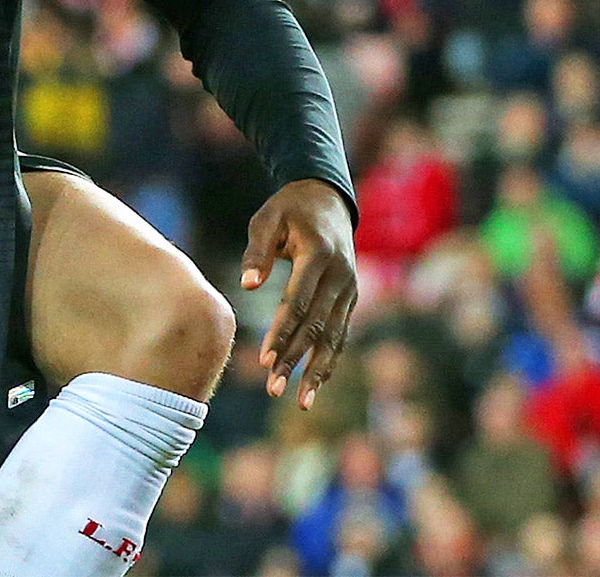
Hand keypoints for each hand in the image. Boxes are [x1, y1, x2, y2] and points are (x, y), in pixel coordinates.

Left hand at [242, 179, 358, 409]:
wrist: (328, 198)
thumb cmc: (288, 209)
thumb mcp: (267, 220)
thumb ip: (257, 252)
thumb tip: (248, 286)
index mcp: (319, 254)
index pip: (298, 302)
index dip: (281, 333)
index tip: (264, 360)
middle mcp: (340, 275)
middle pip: (316, 325)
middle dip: (295, 360)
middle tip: (273, 389)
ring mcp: (350, 288)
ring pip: (334, 336)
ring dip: (316, 370)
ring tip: (298, 401)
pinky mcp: (350, 297)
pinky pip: (340, 333)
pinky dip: (329, 359)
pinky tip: (315, 384)